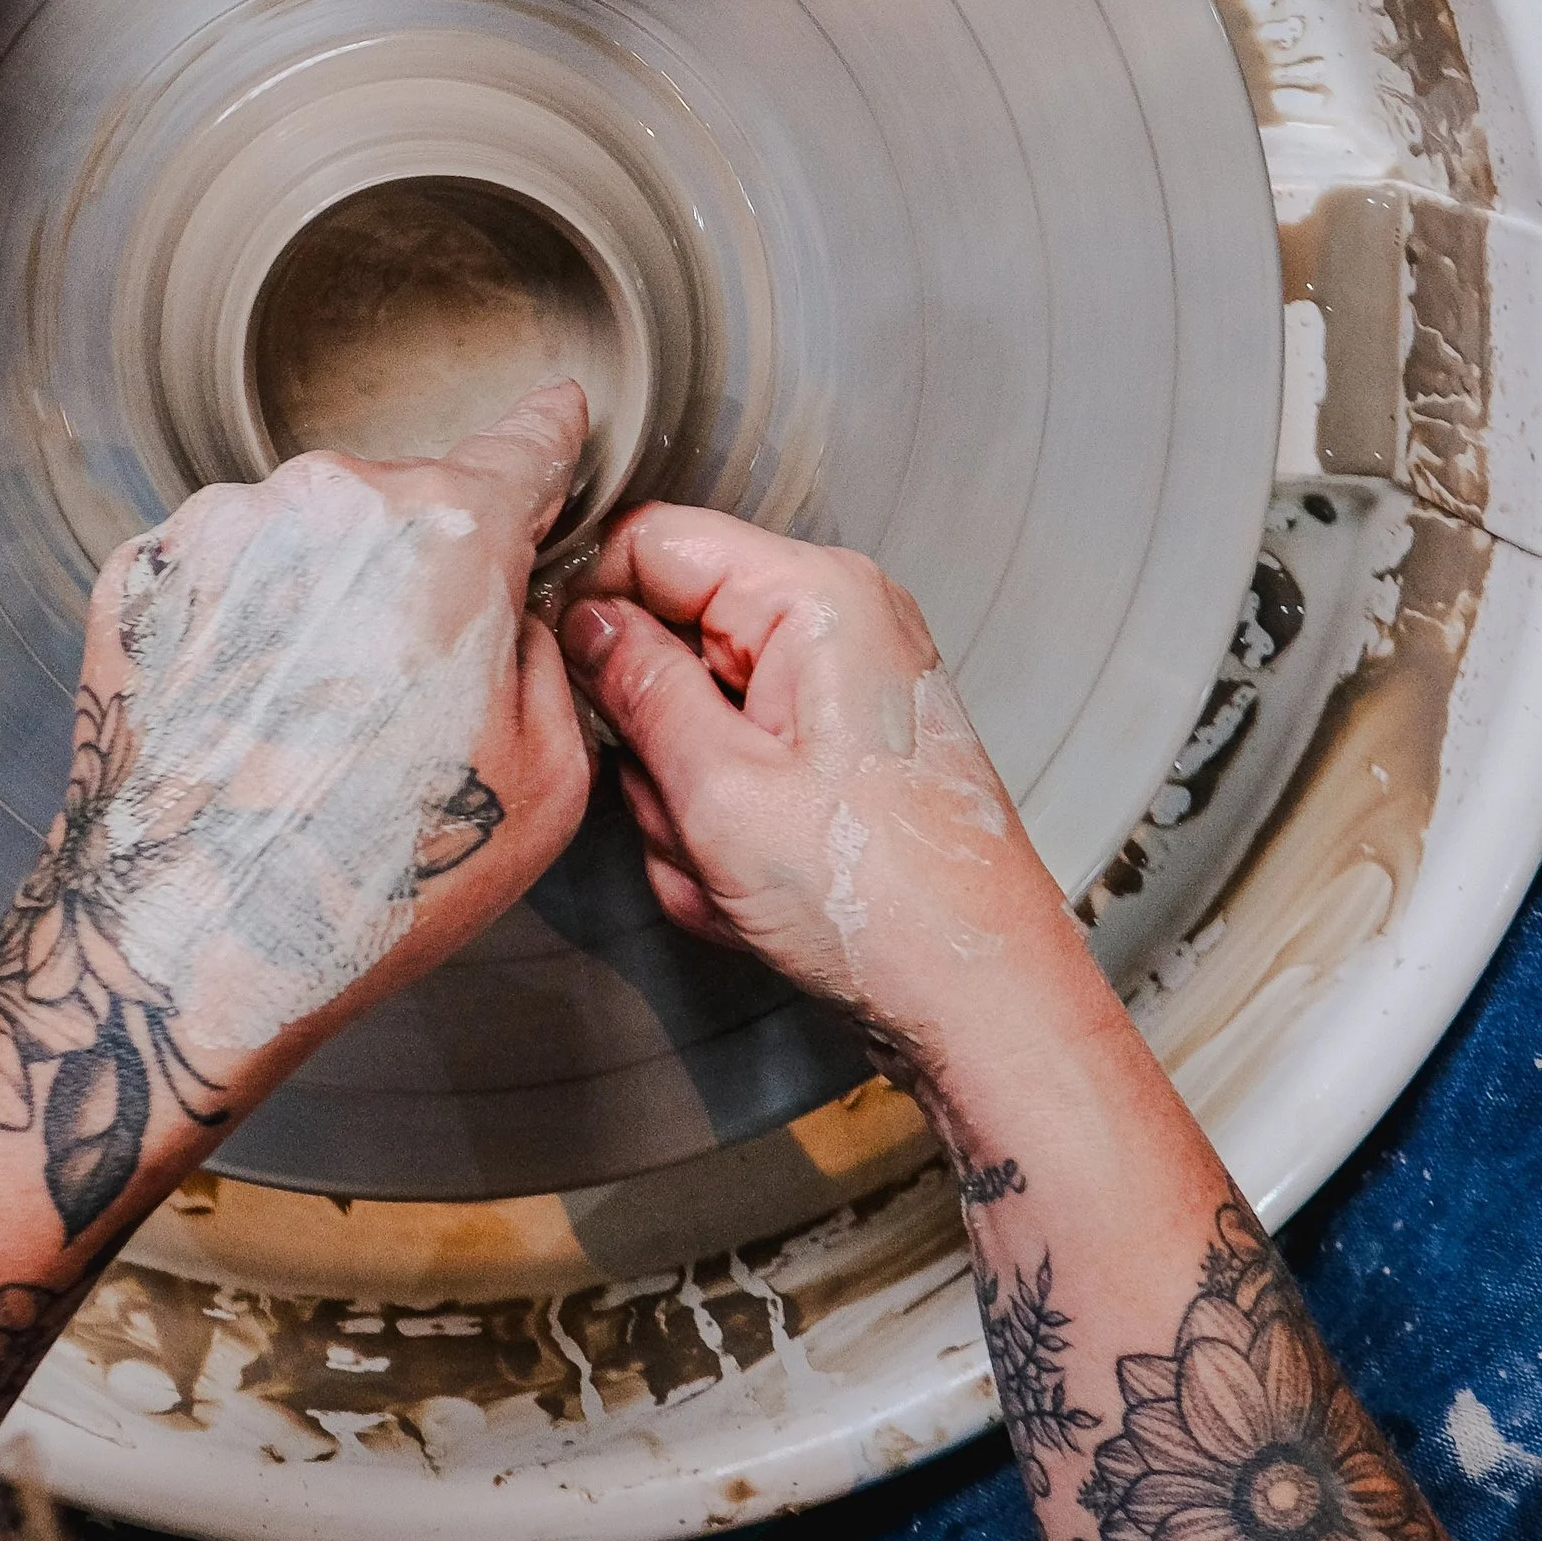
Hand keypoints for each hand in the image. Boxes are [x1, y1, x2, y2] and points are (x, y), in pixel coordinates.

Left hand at [57, 386, 593, 1127]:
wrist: (179, 937)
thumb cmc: (371, 874)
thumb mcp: (547, 780)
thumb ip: (550, 654)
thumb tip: (516, 608)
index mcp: (451, 532)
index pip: (525, 445)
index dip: (548, 441)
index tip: (555, 423)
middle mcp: (331, 498)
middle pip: (408, 504)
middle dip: (422, 572)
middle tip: (404, 699)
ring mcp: (222, 525)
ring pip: (308, 536)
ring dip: (322, 599)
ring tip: (308, 728)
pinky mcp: (141, 572)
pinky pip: (224, 571)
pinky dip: (241, 624)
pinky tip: (243, 716)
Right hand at [562, 508, 1077, 1089]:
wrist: (980, 999)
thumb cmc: (880, 902)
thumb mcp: (719, 791)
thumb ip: (636, 686)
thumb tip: (579, 618)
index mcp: (816, 596)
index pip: (651, 541)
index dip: (589, 602)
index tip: (561, 679)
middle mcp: (834, 618)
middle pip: (670, 633)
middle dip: (653, 738)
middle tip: (688, 816)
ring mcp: (838, 683)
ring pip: (691, 710)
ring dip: (685, 798)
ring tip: (732, 864)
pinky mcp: (836, 742)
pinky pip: (734, 757)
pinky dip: (722, 821)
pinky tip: (754, 881)